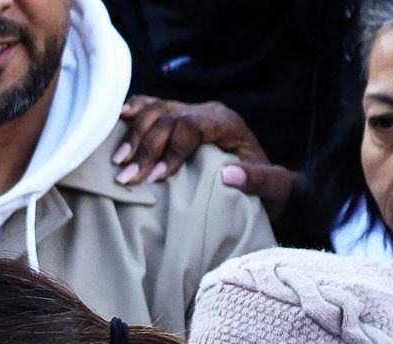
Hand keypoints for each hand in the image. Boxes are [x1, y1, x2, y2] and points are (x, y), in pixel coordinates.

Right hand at [112, 95, 293, 217]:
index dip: (171, 149)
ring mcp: (191, 112)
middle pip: (168, 118)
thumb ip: (260, 180)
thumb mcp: (275, 189)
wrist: (267, 182)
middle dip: (145, 148)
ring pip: (155, 111)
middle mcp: (208, 113)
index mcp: (228, 123)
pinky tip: (119, 118)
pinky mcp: (178, 118)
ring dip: (132, 135)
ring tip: (117, 162)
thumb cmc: (269, 189)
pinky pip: (152, 106)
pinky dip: (134, 110)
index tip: (156, 178)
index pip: (192, 126)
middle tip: (127, 177)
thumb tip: (229, 175)